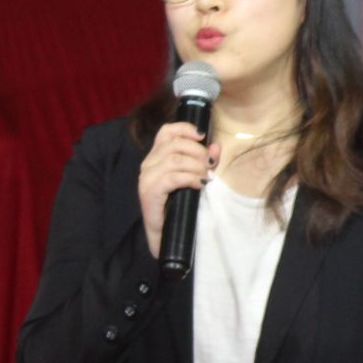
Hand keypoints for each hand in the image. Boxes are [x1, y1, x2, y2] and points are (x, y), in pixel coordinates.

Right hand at [138, 121, 218, 258]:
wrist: (165, 234)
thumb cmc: (179, 204)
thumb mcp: (193, 178)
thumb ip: (204, 160)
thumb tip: (216, 146)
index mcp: (156, 156)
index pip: (166, 131)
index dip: (184, 128)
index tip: (202, 135)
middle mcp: (148, 163)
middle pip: (175, 144)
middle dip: (198, 151)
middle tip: (210, 165)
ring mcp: (147, 177)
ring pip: (174, 159)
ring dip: (196, 166)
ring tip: (206, 177)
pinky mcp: (150, 192)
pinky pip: (172, 177)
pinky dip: (190, 178)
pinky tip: (199, 185)